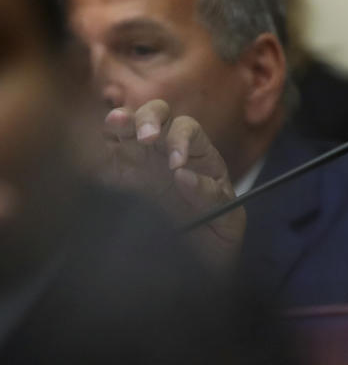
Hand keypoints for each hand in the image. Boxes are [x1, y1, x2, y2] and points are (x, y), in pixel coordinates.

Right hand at [98, 99, 245, 265]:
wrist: (199, 256)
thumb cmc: (217, 228)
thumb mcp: (226, 215)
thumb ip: (210, 195)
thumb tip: (183, 175)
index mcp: (198, 152)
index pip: (187, 130)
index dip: (180, 140)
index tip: (176, 165)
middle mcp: (166, 147)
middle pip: (156, 114)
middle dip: (149, 118)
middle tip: (147, 137)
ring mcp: (139, 158)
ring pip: (125, 126)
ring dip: (120, 121)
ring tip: (117, 123)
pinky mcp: (116, 178)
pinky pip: (104, 158)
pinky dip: (98, 153)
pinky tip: (97, 160)